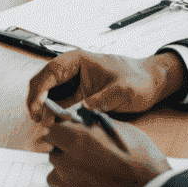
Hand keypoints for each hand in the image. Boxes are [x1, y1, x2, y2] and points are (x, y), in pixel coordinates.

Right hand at [25, 49, 187, 121]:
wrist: (150, 82)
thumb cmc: (138, 80)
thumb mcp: (124, 89)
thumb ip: (103, 98)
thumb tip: (83, 110)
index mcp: (77, 60)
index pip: (50, 72)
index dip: (39, 91)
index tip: (38, 109)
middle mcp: (70, 69)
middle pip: (42, 82)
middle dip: (37, 101)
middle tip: (40, 121)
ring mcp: (73, 81)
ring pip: (47, 93)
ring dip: (44, 109)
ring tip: (48, 126)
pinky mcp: (77, 93)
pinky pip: (59, 102)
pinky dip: (55, 113)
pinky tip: (58, 125)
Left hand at [35, 109, 171, 186]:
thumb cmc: (142, 162)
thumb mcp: (121, 130)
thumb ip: (95, 126)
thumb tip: (81, 121)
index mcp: (77, 139)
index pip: (53, 129)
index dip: (63, 130)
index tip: (70, 133)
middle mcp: (67, 160)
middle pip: (55, 149)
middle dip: (66, 148)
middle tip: (87, 153)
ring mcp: (67, 181)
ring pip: (57, 166)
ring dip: (68, 165)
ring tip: (91, 170)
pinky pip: (59, 184)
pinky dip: (67, 181)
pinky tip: (86, 181)